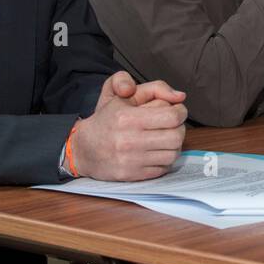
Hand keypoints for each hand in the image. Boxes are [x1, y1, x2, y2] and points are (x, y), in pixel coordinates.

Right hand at [71, 72, 187, 180]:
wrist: (83, 148)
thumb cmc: (106, 119)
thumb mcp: (123, 95)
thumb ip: (154, 88)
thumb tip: (180, 96)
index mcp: (127, 118)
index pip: (172, 117)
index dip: (180, 112)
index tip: (176, 111)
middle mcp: (129, 140)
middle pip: (176, 137)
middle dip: (179, 128)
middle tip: (172, 125)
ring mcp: (131, 160)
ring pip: (172, 154)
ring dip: (174, 145)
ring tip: (164, 138)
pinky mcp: (132, 175)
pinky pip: (163, 168)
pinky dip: (164, 160)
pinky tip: (155, 152)